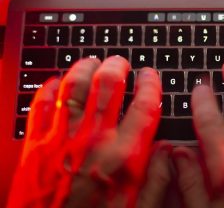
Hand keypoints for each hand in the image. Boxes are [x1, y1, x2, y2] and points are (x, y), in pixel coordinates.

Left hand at [7, 57, 168, 206]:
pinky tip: (57, 83)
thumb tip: (169, 152)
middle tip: (121, 62)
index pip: (144, 105)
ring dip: (85, 67)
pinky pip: (42, 102)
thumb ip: (157, 179)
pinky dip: (51, 87)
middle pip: (108, 85)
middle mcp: (94, 139)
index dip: (151, 84)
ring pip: (75, 85)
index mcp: (123, 156)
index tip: (150, 76)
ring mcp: (63, 136)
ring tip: (92, 62)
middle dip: (117, 66)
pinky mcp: (36, 142)